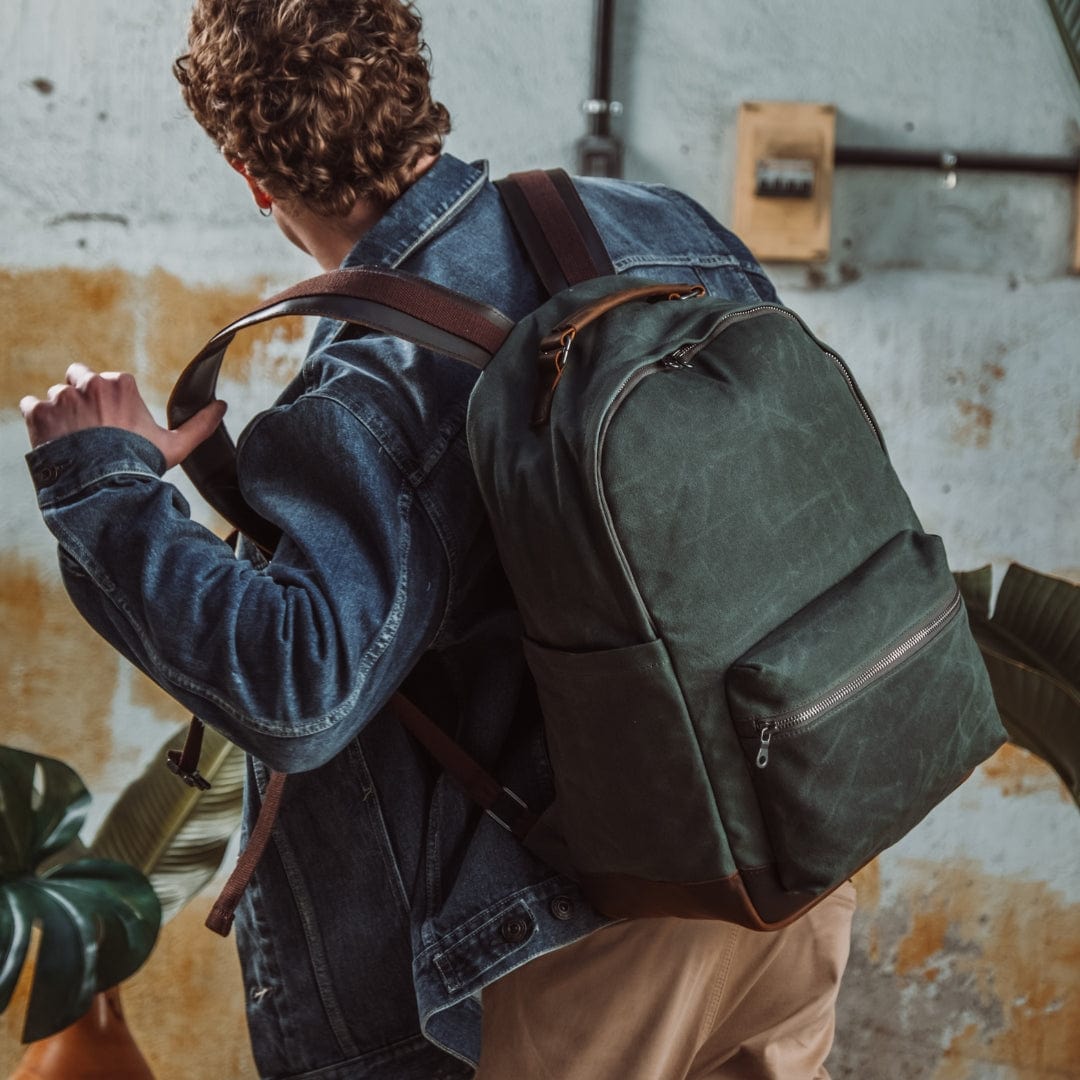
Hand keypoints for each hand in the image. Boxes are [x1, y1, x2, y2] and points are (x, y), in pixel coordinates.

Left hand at [20, 363, 226, 469]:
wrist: (105, 488)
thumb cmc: (141, 465)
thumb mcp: (175, 445)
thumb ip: (199, 424)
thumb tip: (222, 406)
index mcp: (121, 384)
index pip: (110, 383)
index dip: (113, 405)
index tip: (116, 427)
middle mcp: (89, 383)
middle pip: (80, 380)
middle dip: (84, 398)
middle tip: (92, 429)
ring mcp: (61, 397)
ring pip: (57, 395)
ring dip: (62, 413)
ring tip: (74, 441)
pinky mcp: (39, 413)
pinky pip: (32, 406)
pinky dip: (40, 421)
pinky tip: (55, 441)